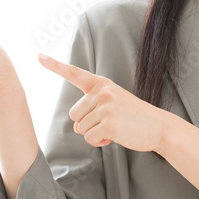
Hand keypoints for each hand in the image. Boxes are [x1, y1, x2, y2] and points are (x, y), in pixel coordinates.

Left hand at [37, 51, 169, 151]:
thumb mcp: (113, 103)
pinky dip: (99, 142)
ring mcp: (106, 107)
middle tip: (108, 123)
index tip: (38, 56)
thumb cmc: (133, 117)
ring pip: (81, 128)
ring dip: (94, 134)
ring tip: (114, 128)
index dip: (55, 65)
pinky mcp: (109, 124)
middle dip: (87, 124)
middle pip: (74, 114)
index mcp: (102, 84)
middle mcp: (102, 92)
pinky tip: (115, 136)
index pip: (74, 73)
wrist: (159, 127)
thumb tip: (76, 126)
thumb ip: (92, 107)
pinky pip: (89, 138)